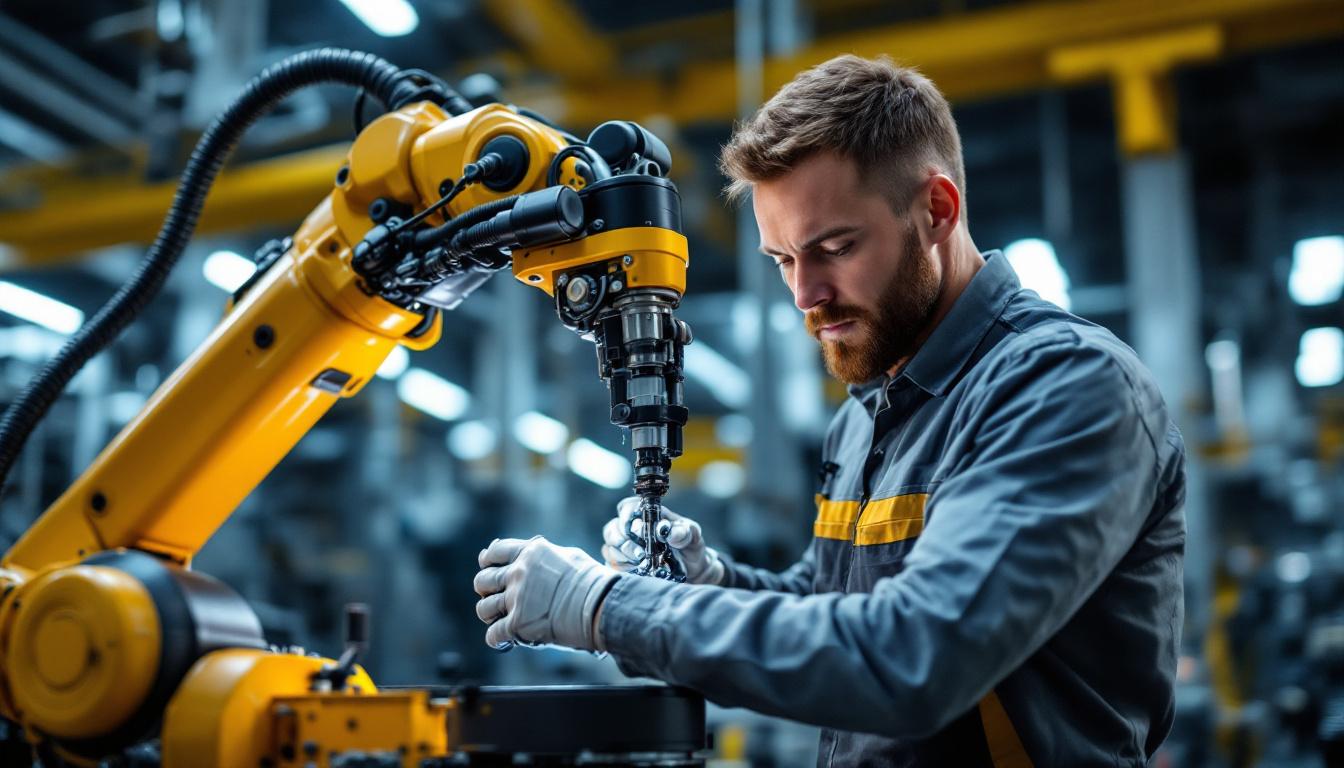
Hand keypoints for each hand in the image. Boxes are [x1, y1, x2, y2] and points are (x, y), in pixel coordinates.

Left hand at [473, 536, 617, 650]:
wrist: (601, 606)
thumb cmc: (594, 583)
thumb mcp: (570, 557)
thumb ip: (548, 558)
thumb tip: (542, 561)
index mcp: (531, 553)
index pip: (496, 551)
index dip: (488, 561)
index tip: (487, 567)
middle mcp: (519, 573)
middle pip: (483, 581)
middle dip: (486, 591)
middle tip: (496, 599)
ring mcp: (516, 598)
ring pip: (483, 609)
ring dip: (490, 616)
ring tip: (501, 621)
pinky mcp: (517, 624)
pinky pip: (493, 635)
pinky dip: (497, 640)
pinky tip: (506, 641)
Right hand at [602, 497, 725, 585]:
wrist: (692, 571)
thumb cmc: (690, 547)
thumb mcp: (693, 536)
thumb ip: (684, 532)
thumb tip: (669, 533)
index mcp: (647, 515)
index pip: (626, 508)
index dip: (626, 516)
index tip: (637, 528)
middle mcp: (631, 529)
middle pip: (612, 529)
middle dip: (623, 541)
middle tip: (641, 553)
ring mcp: (624, 547)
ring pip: (609, 548)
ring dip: (623, 556)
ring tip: (642, 562)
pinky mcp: (622, 565)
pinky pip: (611, 565)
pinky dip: (621, 568)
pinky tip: (636, 571)